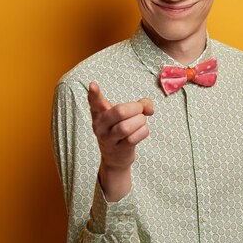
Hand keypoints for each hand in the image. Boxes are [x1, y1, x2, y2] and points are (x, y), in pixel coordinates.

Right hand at [87, 81, 153, 200]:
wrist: (115, 157)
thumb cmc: (119, 129)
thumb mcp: (123, 115)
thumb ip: (138, 105)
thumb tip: (149, 108)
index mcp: (99, 114)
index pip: (95, 102)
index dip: (94, 94)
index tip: (93, 84)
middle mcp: (100, 126)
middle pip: (119, 112)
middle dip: (135, 108)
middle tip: (140, 110)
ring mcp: (108, 139)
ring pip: (126, 127)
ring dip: (140, 121)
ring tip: (141, 121)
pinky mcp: (119, 149)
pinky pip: (134, 138)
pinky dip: (143, 131)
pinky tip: (142, 131)